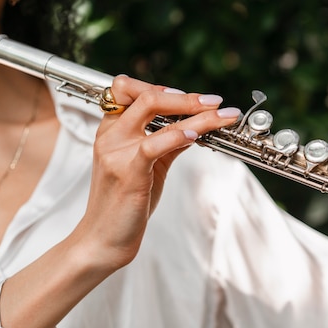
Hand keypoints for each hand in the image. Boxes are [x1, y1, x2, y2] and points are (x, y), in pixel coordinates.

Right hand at [73, 75, 240, 271]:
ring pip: (153, 111)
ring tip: (223, 115)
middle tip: (215, 102)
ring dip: (195, 111)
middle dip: (186, 96)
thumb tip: (195, 127)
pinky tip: (196, 135)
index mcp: (112, 130)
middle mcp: (111, 135)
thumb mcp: (150, 167)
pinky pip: (153, 144)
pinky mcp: (127, 172)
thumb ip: (168, 144)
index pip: (129, 89)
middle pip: (145, 95)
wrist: (104, 239)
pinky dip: (178, 135)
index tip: (194, 98)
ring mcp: (116, 152)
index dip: (163, 88)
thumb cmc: (126, 204)